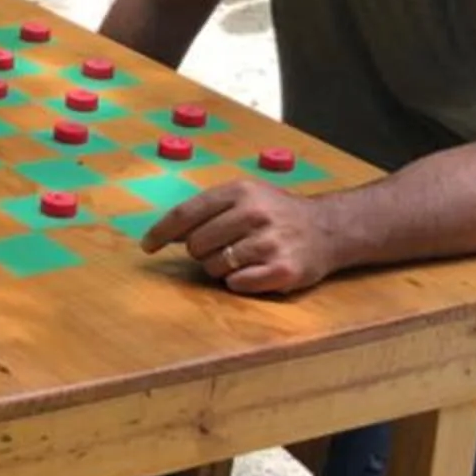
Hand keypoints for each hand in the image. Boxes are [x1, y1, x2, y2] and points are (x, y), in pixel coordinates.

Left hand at [143, 178, 337, 296]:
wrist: (328, 229)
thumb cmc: (278, 213)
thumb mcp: (246, 197)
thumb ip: (207, 210)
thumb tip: (165, 234)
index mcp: (240, 191)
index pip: (187, 213)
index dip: (162, 232)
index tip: (147, 246)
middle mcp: (254, 213)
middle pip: (197, 244)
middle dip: (201, 251)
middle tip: (221, 248)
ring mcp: (269, 242)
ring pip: (214, 266)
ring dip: (221, 267)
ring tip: (244, 257)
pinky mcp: (282, 270)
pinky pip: (237, 284)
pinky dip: (239, 282)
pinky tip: (256, 270)